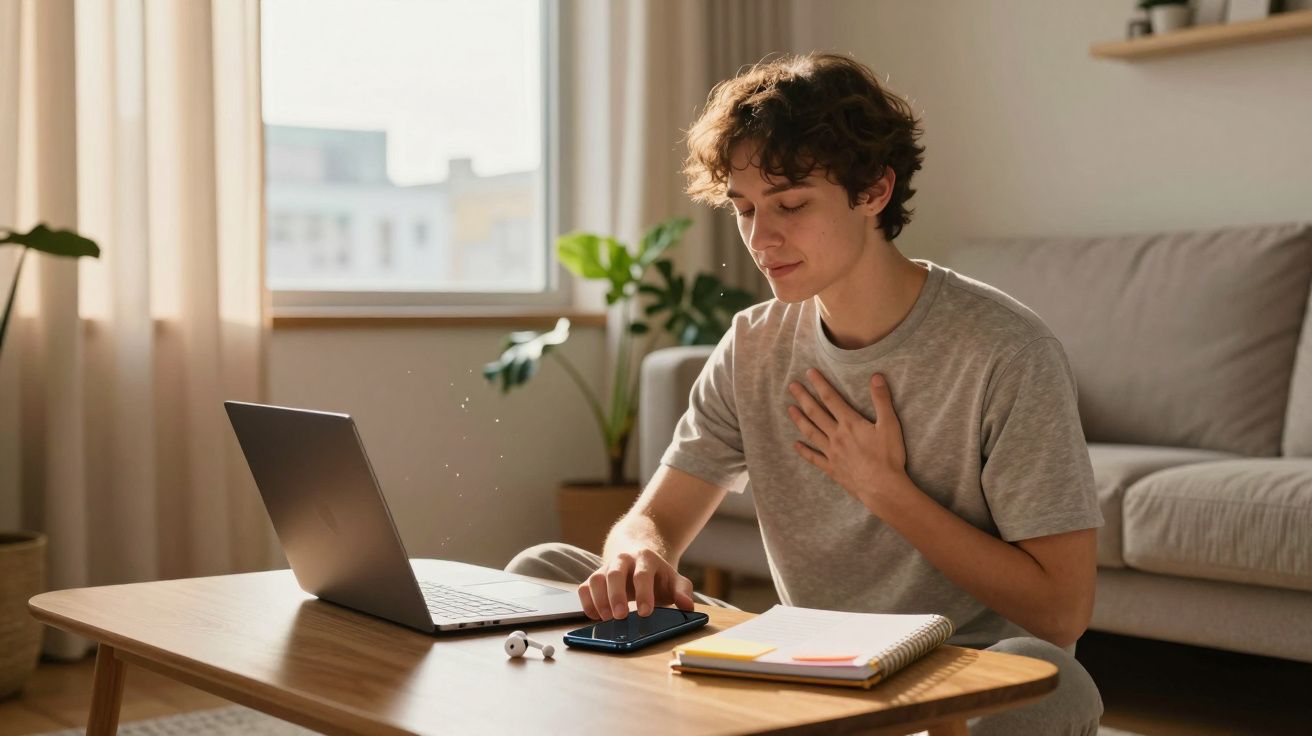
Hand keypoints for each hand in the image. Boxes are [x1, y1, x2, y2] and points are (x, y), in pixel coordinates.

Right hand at [577, 549, 694, 620]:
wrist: (637, 556)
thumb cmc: (657, 575)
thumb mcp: (674, 580)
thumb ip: (683, 591)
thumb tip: (688, 606)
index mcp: (645, 559)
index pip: (643, 575)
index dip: (644, 594)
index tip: (645, 613)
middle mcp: (623, 560)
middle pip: (615, 573)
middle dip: (616, 596)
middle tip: (620, 617)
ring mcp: (606, 568)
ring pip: (596, 579)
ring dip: (599, 599)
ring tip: (606, 618)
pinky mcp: (594, 578)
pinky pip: (584, 587)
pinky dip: (586, 602)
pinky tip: (595, 616)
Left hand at [787, 369, 908, 508]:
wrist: (883, 488)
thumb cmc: (888, 457)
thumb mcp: (890, 425)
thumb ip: (882, 400)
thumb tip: (876, 376)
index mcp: (850, 423)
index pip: (831, 398)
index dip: (819, 384)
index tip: (809, 372)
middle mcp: (836, 436)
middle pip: (816, 413)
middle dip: (803, 397)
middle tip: (792, 386)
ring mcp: (832, 453)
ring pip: (811, 432)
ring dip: (799, 420)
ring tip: (789, 409)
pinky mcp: (832, 468)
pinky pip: (814, 458)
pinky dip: (804, 451)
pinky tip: (796, 445)